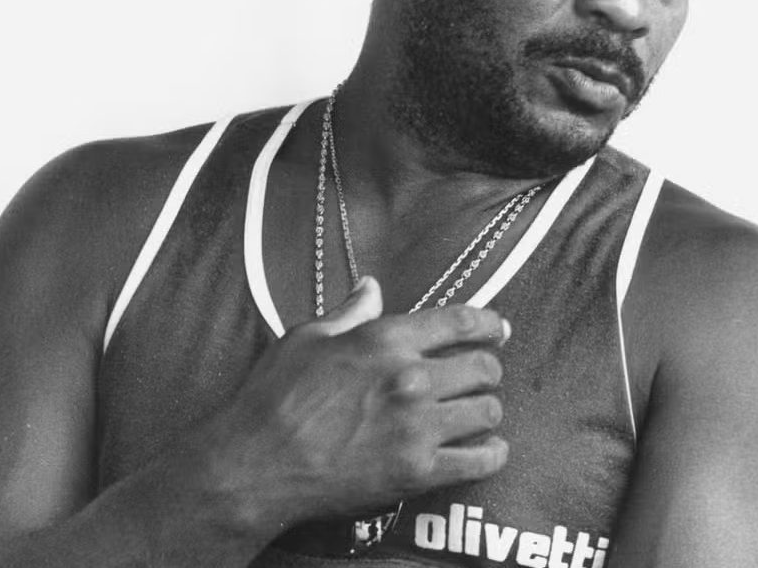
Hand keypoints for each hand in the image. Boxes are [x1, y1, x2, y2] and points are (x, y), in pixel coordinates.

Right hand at [191, 276, 508, 536]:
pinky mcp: (418, 471)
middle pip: (483, 366)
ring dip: (487, 408)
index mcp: (386, 339)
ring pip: (487, 410)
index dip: (489, 322)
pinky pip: (479, 461)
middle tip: (483, 373)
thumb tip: (371, 287)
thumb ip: (351, 312)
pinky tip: (489, 449)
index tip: (499, 328)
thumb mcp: (308, 337)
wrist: (258, 463)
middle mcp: (411, 378)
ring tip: (478, 411)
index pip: (460, 320)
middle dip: (488, 367)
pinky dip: (492, 454)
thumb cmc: (276, 395)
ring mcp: (418, 426)